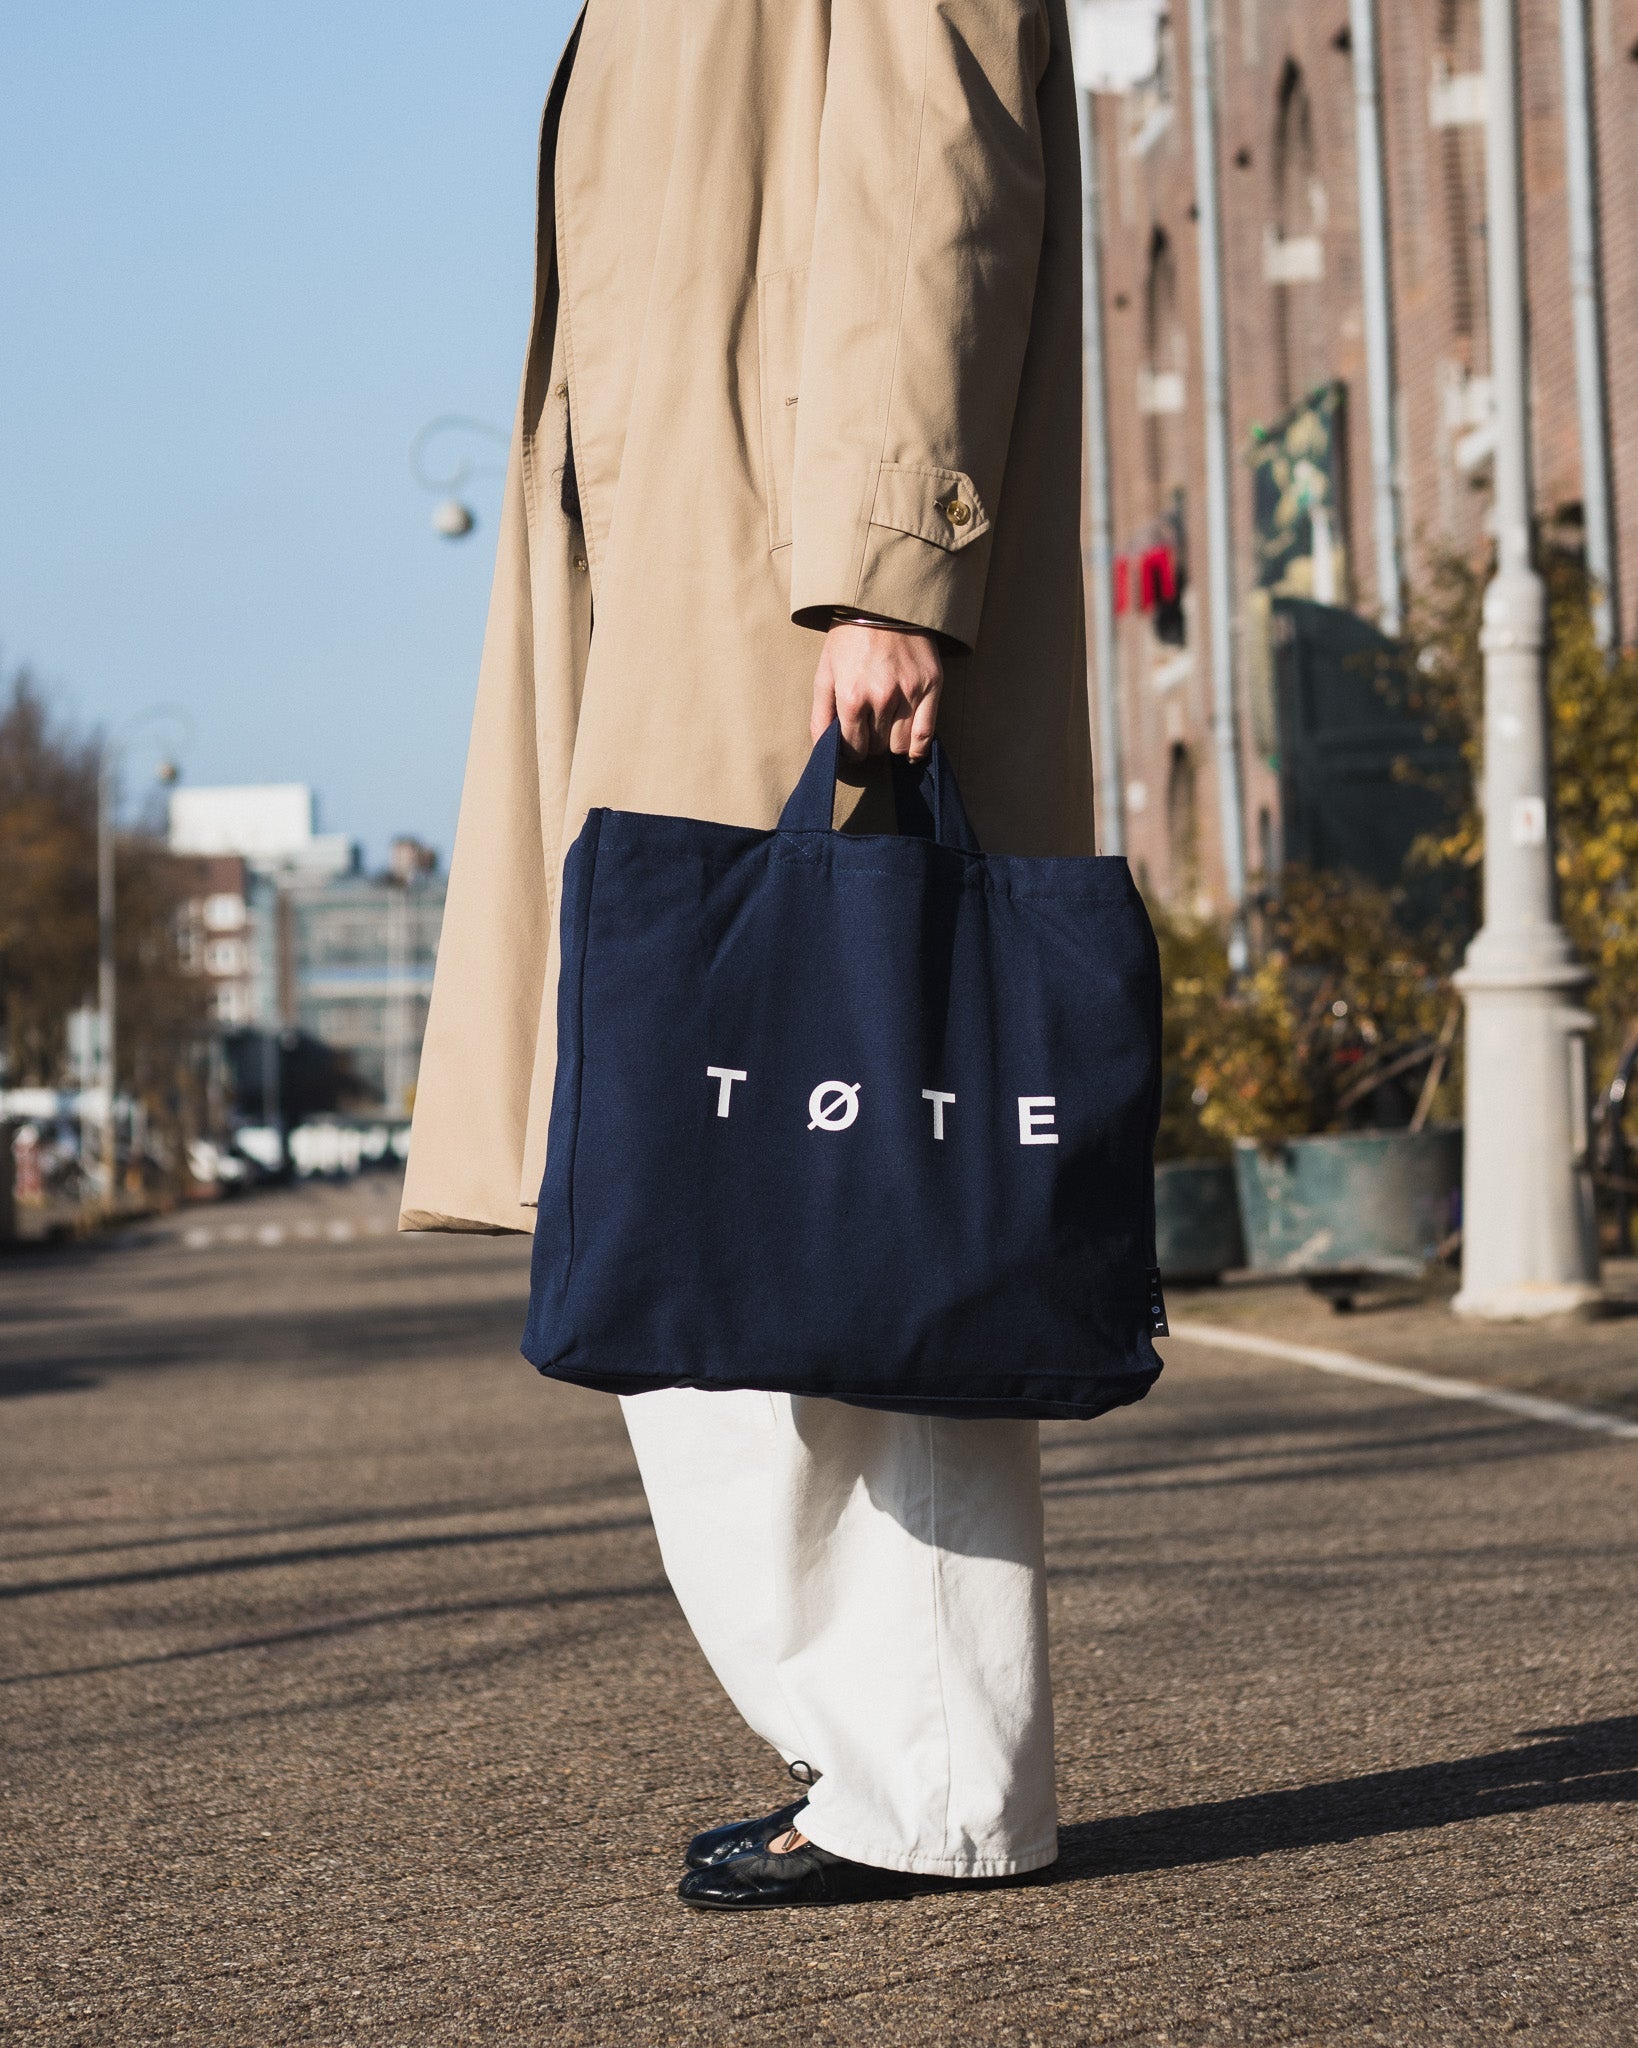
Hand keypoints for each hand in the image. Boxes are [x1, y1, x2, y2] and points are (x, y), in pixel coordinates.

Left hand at [811, 622, 942, 761]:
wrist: (882, 604)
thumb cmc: (848, 640)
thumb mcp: (824, 674)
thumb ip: (821, 716)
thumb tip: (823, 750)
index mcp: (852, 696)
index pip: (853, 747)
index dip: (850, 750)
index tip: (852, 742)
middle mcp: (883, 698)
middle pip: (877, 747)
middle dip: (870, 741)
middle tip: (868, 726)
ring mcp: (910, 692)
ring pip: (900, 745)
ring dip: (891, 741)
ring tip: (886, 726)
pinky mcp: (932, 685)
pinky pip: (926, 734)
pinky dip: (917, 748)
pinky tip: (910, 748)